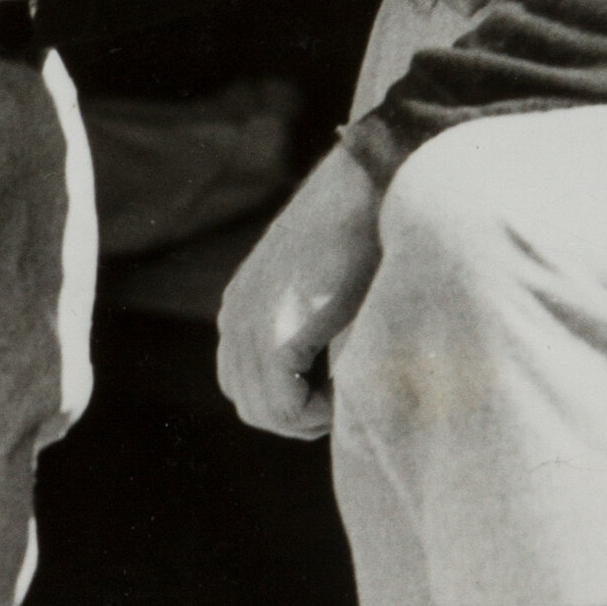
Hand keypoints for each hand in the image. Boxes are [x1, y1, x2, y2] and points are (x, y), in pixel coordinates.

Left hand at [216, 145, 384, 439]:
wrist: (370, 188)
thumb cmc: (365, 233)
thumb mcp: (320, 288)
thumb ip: (307, 330)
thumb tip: (324, 384)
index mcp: (241, 305)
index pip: (243, 385)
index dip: (289, 401)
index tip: (332, 389)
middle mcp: (236, 316)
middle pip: (249, 404)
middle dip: (295, 416)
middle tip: (340, 400)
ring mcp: (251, 324)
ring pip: (264, 412)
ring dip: (308, 417)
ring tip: (345, 393)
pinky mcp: (276, 334)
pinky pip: (284, 407)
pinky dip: (316, 413)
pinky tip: (344, 389)